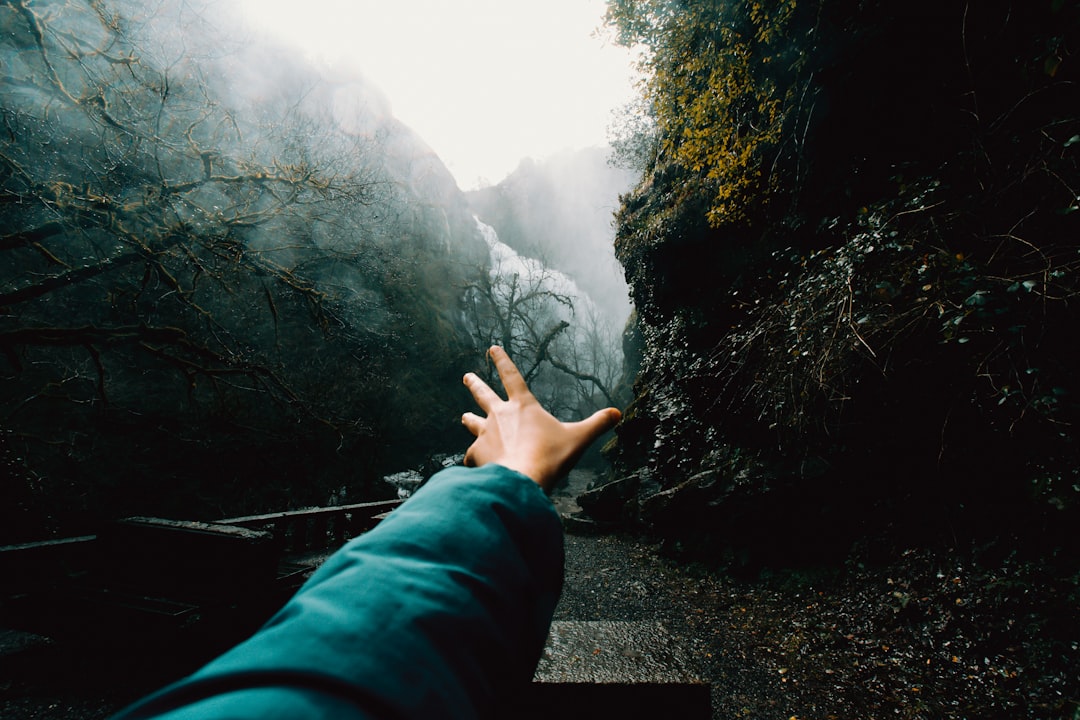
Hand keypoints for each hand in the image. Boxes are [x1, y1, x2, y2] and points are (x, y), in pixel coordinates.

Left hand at [461, 346, 621, 492]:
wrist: (522, 479)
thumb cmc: (550, 456)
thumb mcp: (578, 438)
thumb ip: (597, 424)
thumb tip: (618, 413)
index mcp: (523, 406)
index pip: (511, 376)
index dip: (502, 360)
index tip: (493, 348)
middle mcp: (499, 415)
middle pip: (483, 395)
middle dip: (475, 384)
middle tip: (467, 376)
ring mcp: (485, 434)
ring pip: (472, 423)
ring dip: (469, 420)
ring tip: (464, 417)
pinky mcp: (477, 454)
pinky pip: (470, 455)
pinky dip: (472, 458)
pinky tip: (473, 464)